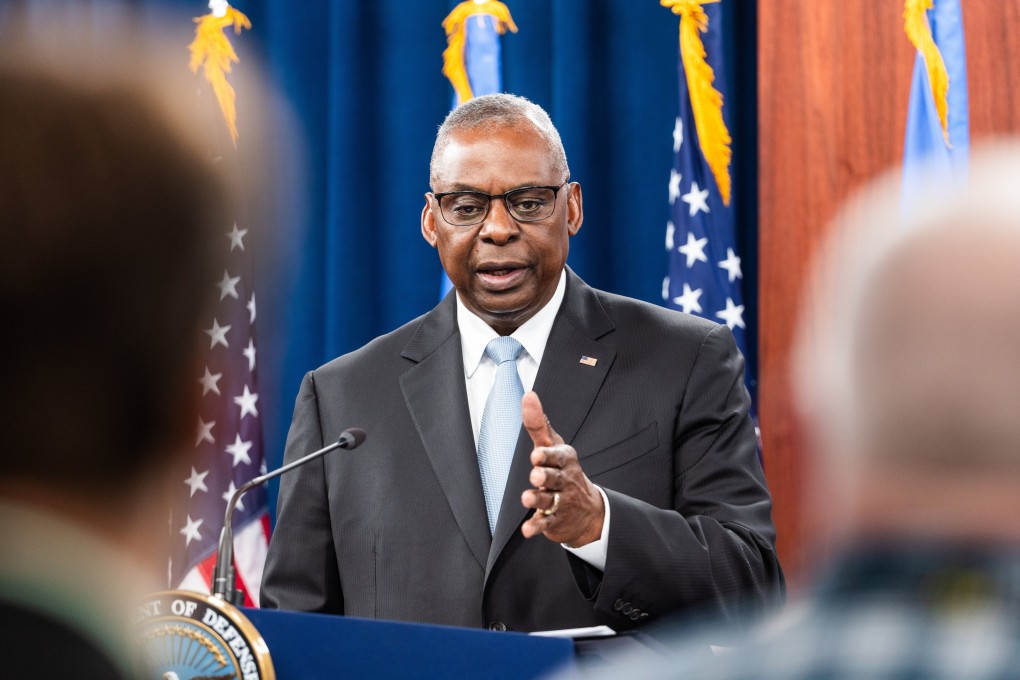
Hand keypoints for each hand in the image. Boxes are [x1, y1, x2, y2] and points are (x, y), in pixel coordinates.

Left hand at [519, 391, 603, 546]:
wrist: (586, 510)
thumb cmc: (562, 469)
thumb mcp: (553, 445)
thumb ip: (538, 424)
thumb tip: (528, 396)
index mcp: (564, 460)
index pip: (556, 456)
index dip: (547, 456)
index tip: (536, 455)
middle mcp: (564, 480)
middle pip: (554, 478)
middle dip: (544, 476)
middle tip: (535, 475)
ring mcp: (561, 501)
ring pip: (549, 500)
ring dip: (538, 499)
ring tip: (527, 498)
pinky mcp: (555, 520)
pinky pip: (546, 524)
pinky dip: (537, 527)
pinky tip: (527, 530)